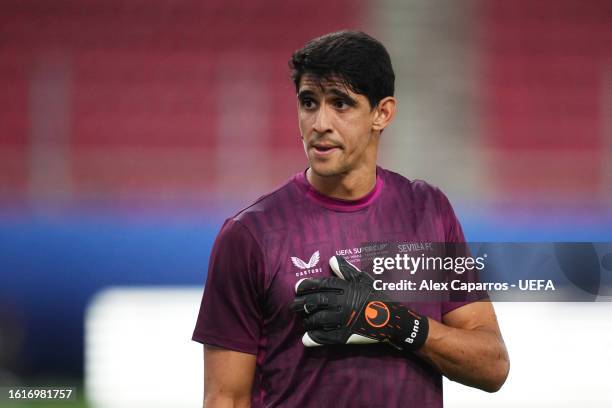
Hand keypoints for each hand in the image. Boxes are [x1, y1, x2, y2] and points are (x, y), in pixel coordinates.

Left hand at [291, 256, 428, 350]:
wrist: (393, 320)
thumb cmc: (377, 297)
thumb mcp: (364, 280)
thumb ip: (346, 270)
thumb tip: (331, 259)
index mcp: (347, 288)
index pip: (322, 285)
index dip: (307, 286)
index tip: (297, 287)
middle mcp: (344, 303)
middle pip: (316, 301)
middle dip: (302, 303)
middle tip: (293, 305)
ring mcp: (345, 320)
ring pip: (319, 319)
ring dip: (307, 320)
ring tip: (303, 320)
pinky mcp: (346, 335)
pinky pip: (326, 337)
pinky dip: (315, 338)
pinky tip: (306, 338)